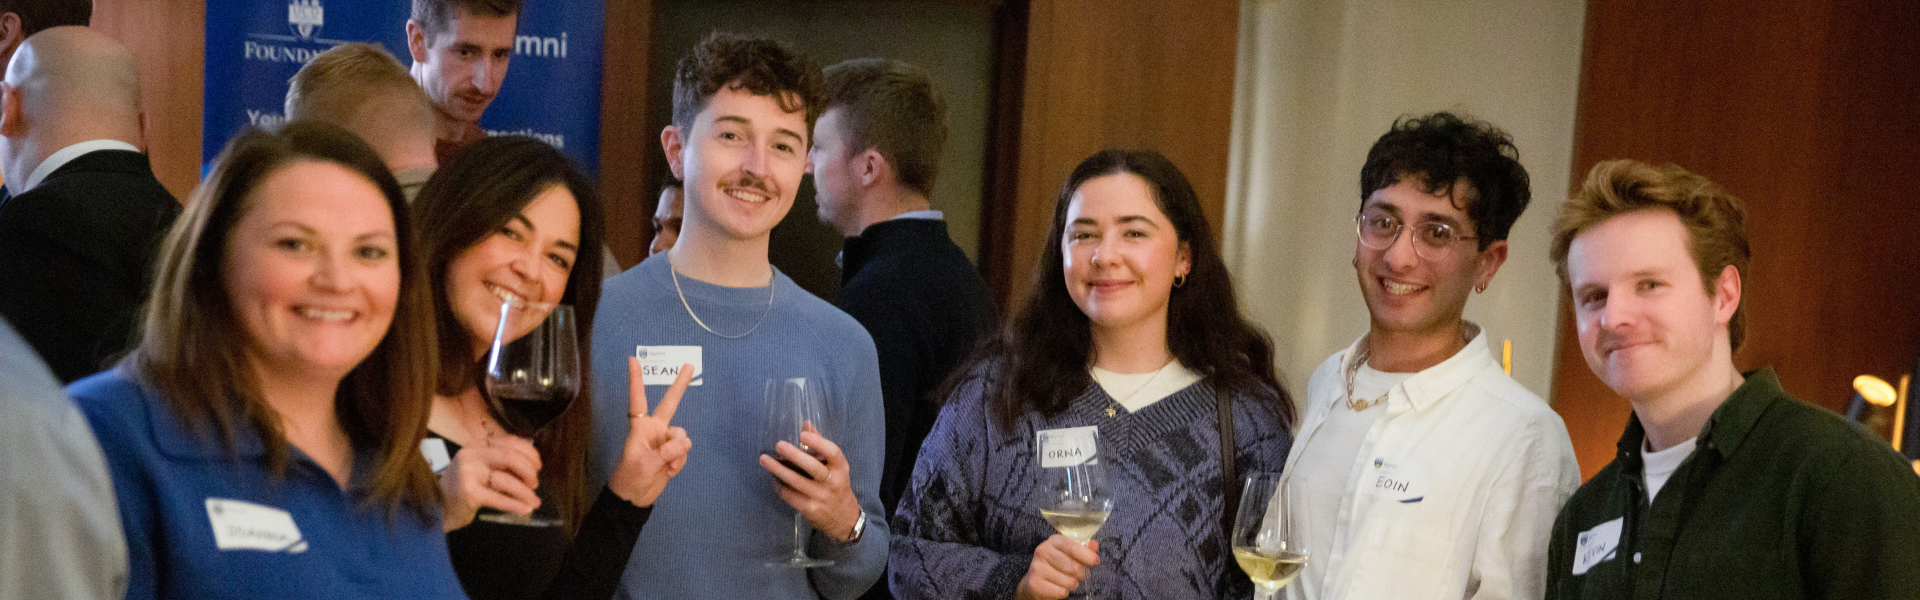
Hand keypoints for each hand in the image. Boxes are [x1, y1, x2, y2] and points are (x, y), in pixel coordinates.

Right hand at [438, 432, 541, 530]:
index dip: (529, 452)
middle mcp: (471, 455)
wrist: (437, 508)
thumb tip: (531, 467)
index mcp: (477, 446)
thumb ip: (501, 466)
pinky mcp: (468, 492)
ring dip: (525, 492)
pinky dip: (515, 504)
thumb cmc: (463, 489)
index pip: (509, 442)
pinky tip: (524, 508)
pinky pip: (498, 498)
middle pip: (510, 457)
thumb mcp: (481, 470)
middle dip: (528, 471)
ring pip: (506, 479)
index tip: (539, 465)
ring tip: (534, 501)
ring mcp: (468, 473)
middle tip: (535, 483)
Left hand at [607, 358, 694, 506]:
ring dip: (678, 453)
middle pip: (669, 403)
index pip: (638, 400)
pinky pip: (684, 451)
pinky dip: (679, 462)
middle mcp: (654, 430)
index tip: (632, 359)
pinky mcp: (672, 453)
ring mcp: (664, 441)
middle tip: (689, 366)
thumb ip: (666, 451)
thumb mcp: (646, 464)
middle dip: (680, 385)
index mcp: (641, 428)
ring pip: (683, 436)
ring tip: (666, 466)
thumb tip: (684, 443)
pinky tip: (669, 471)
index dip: (636, 380)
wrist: (634, 498)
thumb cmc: (631, 478)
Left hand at [758, 423, 861, 540]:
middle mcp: (833, 482)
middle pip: (813, 467)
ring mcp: (820, 497)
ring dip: (778, 470)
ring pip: (796, 482)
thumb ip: (821, 445)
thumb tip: (806, 423)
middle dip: (794, 455)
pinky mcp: (809, 509)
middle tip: (779, 445)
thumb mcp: (835, 467)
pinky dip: (779, 486)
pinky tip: (773, 478)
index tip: (802, 434)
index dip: (818, 443)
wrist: (843, 518)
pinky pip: (790, 495)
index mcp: (841, 468)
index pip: (833, 452)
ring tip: (764, 459)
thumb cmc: (836, 485)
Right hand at [1014, 536, 1099, 599]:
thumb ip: (1083, 549)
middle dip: (1082, 573)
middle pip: (1072, 566)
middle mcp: (1042, 551)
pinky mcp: (1035, 584)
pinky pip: (1061, 591)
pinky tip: (1058, 587)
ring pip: (1069, 581)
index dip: (1086, 554)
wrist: (1035, 581)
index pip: (1071, 546)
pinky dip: (1064, 592)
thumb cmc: (1056, 565)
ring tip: (1067, 581)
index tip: (1095, 561)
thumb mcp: (1069, 554)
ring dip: (1073, 584)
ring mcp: (1037, 568)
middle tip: (1081, 575)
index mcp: (1053, 541)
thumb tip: (1094, 545)